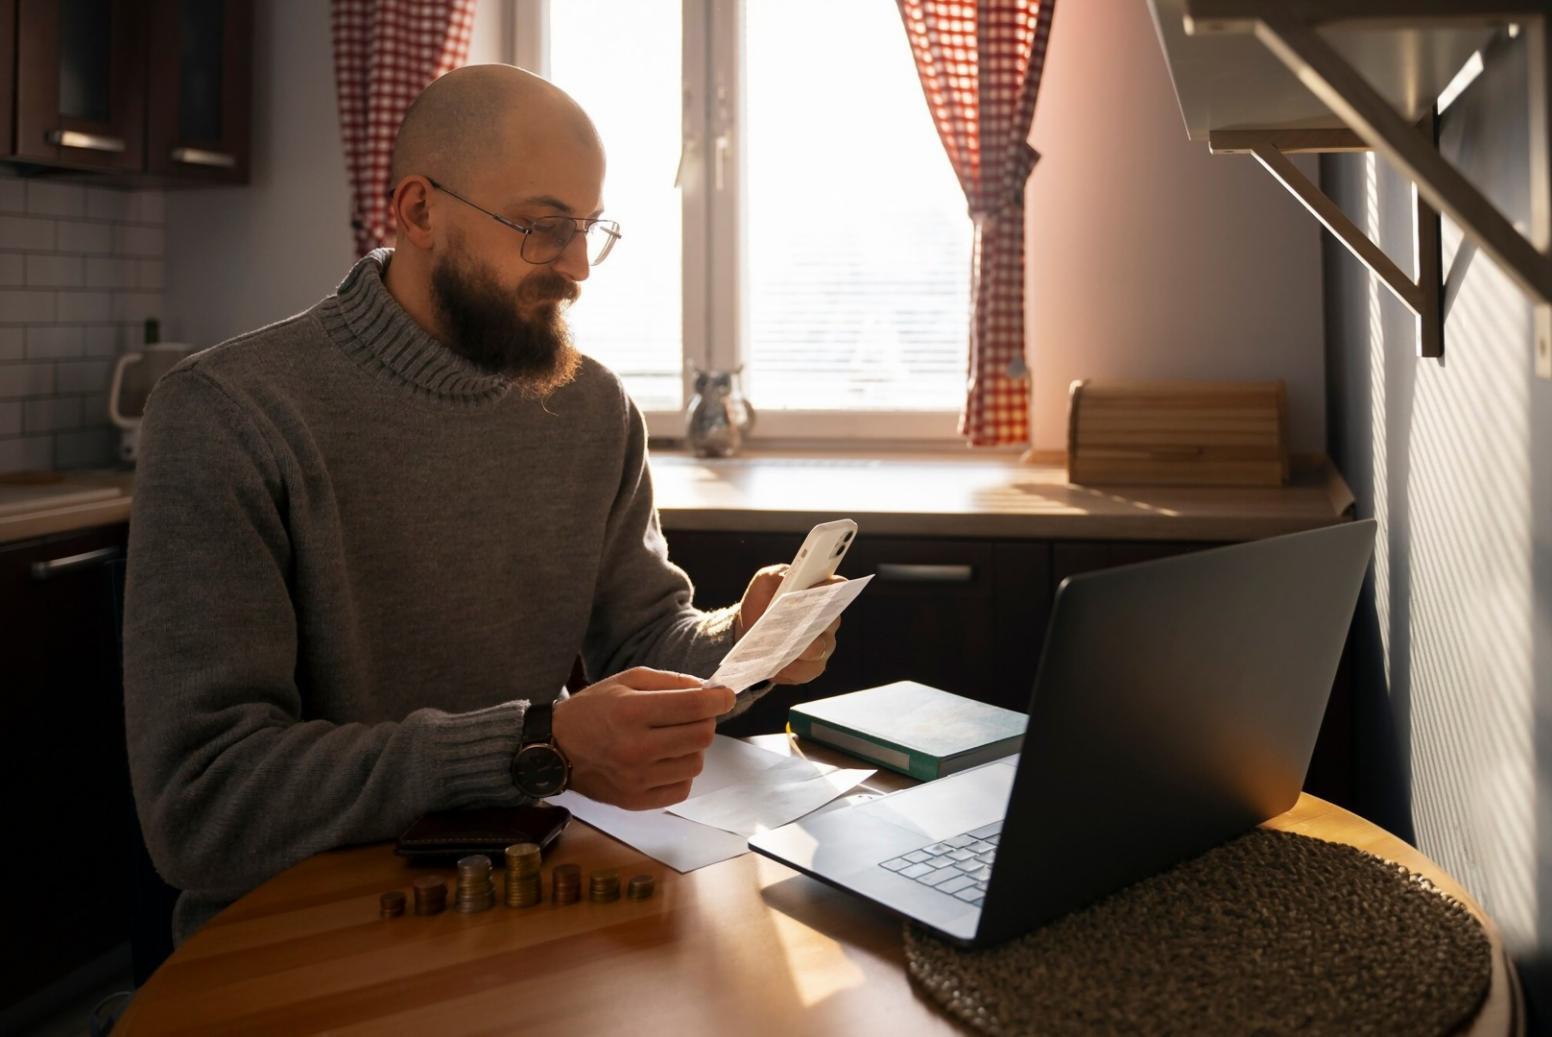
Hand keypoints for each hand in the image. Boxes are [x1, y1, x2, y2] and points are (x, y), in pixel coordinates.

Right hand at [552, 667, 733, 809]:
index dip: (719, 699)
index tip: (725, 696)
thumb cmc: (593, 709)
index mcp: (631, 712)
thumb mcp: (626, 680)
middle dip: (705, 721)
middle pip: (702, 736)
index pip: (694, 706)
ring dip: (693, 748)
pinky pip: (682, 788)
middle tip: (693, 716)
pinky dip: (681, 773)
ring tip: (673, 739)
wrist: (556, 749)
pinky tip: (665, 760)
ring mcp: (636, 779)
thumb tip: (708, 690)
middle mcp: (635, 748)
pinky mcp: (635, 801)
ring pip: (696, 763)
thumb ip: (670, 682)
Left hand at [735, 566, 843, 685]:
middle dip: (814, 621)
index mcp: (821, 591)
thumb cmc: (763, 602)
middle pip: (831, 621)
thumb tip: (784, 580)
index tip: (818, 590)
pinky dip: (790, 669)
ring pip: (820, 648)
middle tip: (799, 621)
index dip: (831, 588)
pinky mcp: (813, 666)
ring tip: (782, 647)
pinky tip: (776, 665)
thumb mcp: (764, 583)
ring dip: (801, 649)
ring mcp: (825, 644)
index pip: (837, 586)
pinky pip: (808, 670)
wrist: (750, 632)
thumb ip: (775, 576)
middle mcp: (829, 618)